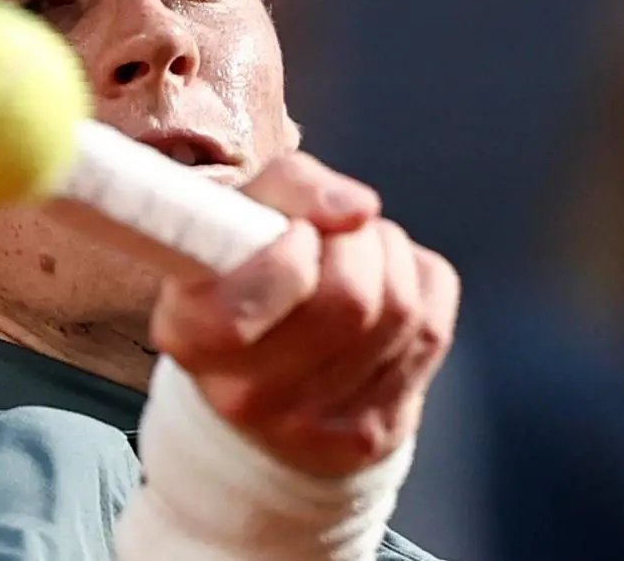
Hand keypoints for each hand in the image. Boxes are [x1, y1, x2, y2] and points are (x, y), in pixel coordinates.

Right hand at [147, 153, 459, 478]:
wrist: (262, 373)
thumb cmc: (248, 272)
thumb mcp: (242, 213)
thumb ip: (291, 187)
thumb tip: (359, 208)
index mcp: (191, 336)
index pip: (259, 297)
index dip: (293, 252)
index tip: (294, 234)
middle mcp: (243, 395)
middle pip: (350, 298)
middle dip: (355, 242)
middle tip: (332, 237)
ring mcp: (312, 426)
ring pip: (400, 309)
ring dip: (390, 259)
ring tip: (357, 259)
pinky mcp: (372, 436)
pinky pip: (431, 330)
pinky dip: (419, 289)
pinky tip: (384, 294)